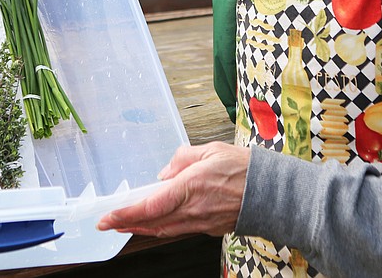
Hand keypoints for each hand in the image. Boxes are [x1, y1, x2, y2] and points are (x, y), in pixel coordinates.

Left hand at [97, 142, 248, 237]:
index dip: (125, 214)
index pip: (150, 205)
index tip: (107, 217)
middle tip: (108, 223)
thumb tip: (166, 170)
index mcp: (191, 187)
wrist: (274, 193)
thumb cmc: (246, 169)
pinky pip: (179, 230)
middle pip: (152, 223)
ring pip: (164, 230)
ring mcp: (201, 223)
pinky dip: (163, 227)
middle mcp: (193, 210)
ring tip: (127, 223)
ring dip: (143, 228)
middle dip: (127, 224)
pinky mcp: (209, 228)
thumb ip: (184, 158)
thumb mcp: (212, 150)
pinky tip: (157, 221)